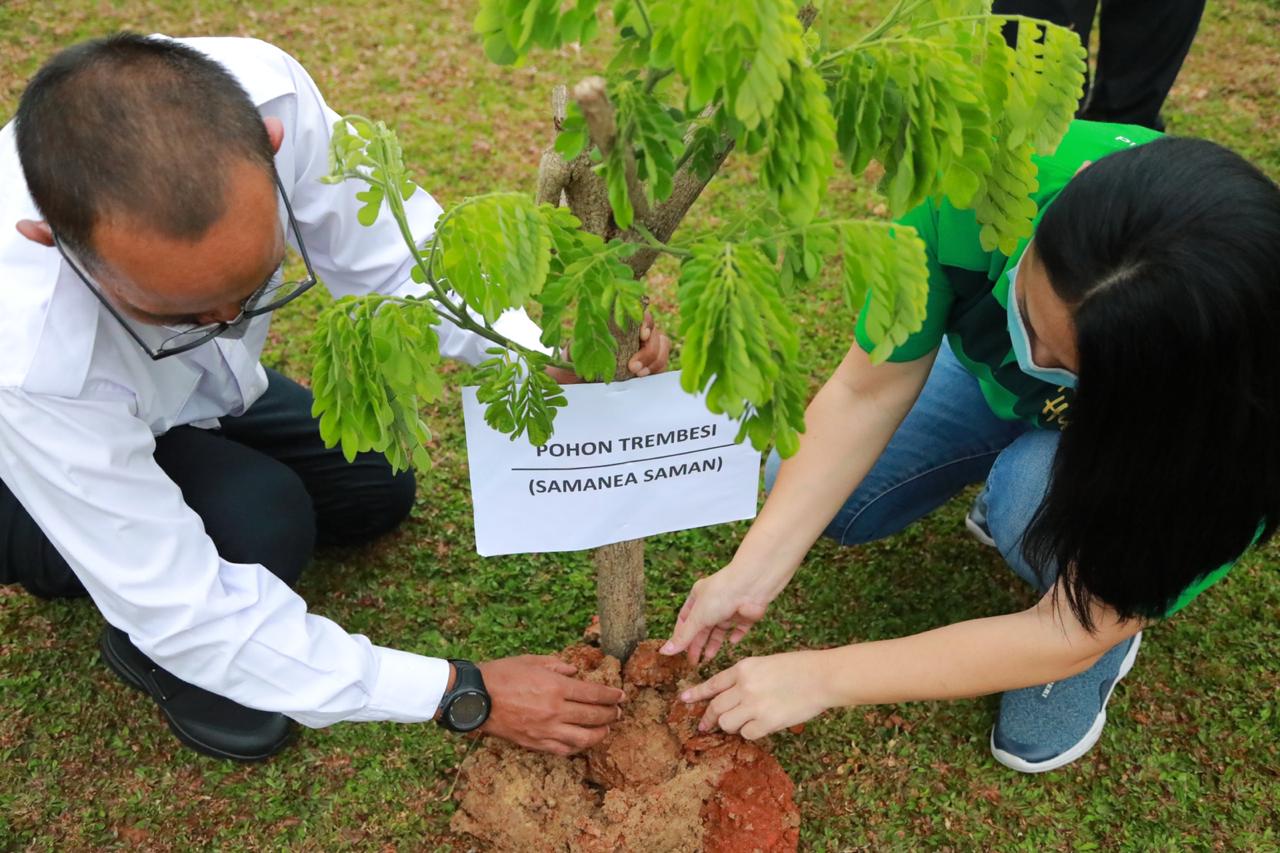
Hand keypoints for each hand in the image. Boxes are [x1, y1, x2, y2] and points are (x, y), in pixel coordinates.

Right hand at [477, 655, 624, 755]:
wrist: (475, 698)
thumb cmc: (501, 674)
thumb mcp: (531, 661)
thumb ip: (557, 665)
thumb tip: (575, 671)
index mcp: (556, 686)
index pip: (594, 693)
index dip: (611, 695)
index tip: (621, 695)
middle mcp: (555, 710)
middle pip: (593, 715)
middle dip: (611, 714)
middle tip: (619, 712)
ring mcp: (546, 729)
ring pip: (583, 737)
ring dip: (600, 734)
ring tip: (607, 729)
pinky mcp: (535, 743)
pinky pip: (563, 749)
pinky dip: (577, 747)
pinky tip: (582, 742)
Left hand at [546, 312, 671, 383]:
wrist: (570, 386)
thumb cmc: (567, 365)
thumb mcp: (568, 350)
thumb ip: (573, 341)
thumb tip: (570, 332)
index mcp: (616, 323)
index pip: (640, 313)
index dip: (646, 321)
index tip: (640, 334)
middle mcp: (631, 334)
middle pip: (655, 331)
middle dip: (650, 348)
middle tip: (634, 366)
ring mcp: (642, 351)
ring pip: (662, 346)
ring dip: (655, 359)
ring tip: (638, 374)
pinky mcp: (647, 369)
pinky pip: (662, 364)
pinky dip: (658, 369)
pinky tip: (643, 378)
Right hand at [660, 564, 782, 664]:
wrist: (751, 586)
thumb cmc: (720, 595)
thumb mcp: (698, 617)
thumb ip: (684, 637)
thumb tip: (665, 651)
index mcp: (698, 597)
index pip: (685, 618)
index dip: (681, 635)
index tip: (678, 651)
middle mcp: (713, 602)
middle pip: (702, 627)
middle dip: (697, 644)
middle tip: (694, 662)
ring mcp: (729, 608)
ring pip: (720, 630)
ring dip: (714, 643)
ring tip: (709, 657)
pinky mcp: (745, 615)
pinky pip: (739, 628)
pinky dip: (736, 636)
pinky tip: (732, 642)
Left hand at [679, 650, 830, 739]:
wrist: (821, 677)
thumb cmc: (798, 668)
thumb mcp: (766, 663)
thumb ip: (745, 678)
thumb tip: (730, 697)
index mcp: (744, 667)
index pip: (713, 683)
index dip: (697, 693)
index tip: (684, 699)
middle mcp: (744, 685)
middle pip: (716, 707)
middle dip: (707, 718)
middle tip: (704, 726)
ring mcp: (754, 704)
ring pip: (726, 723)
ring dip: (731, 725)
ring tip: (743, 722)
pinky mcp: (766, 722)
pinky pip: (746, 734)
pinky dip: (751, 732)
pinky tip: (761, 725)